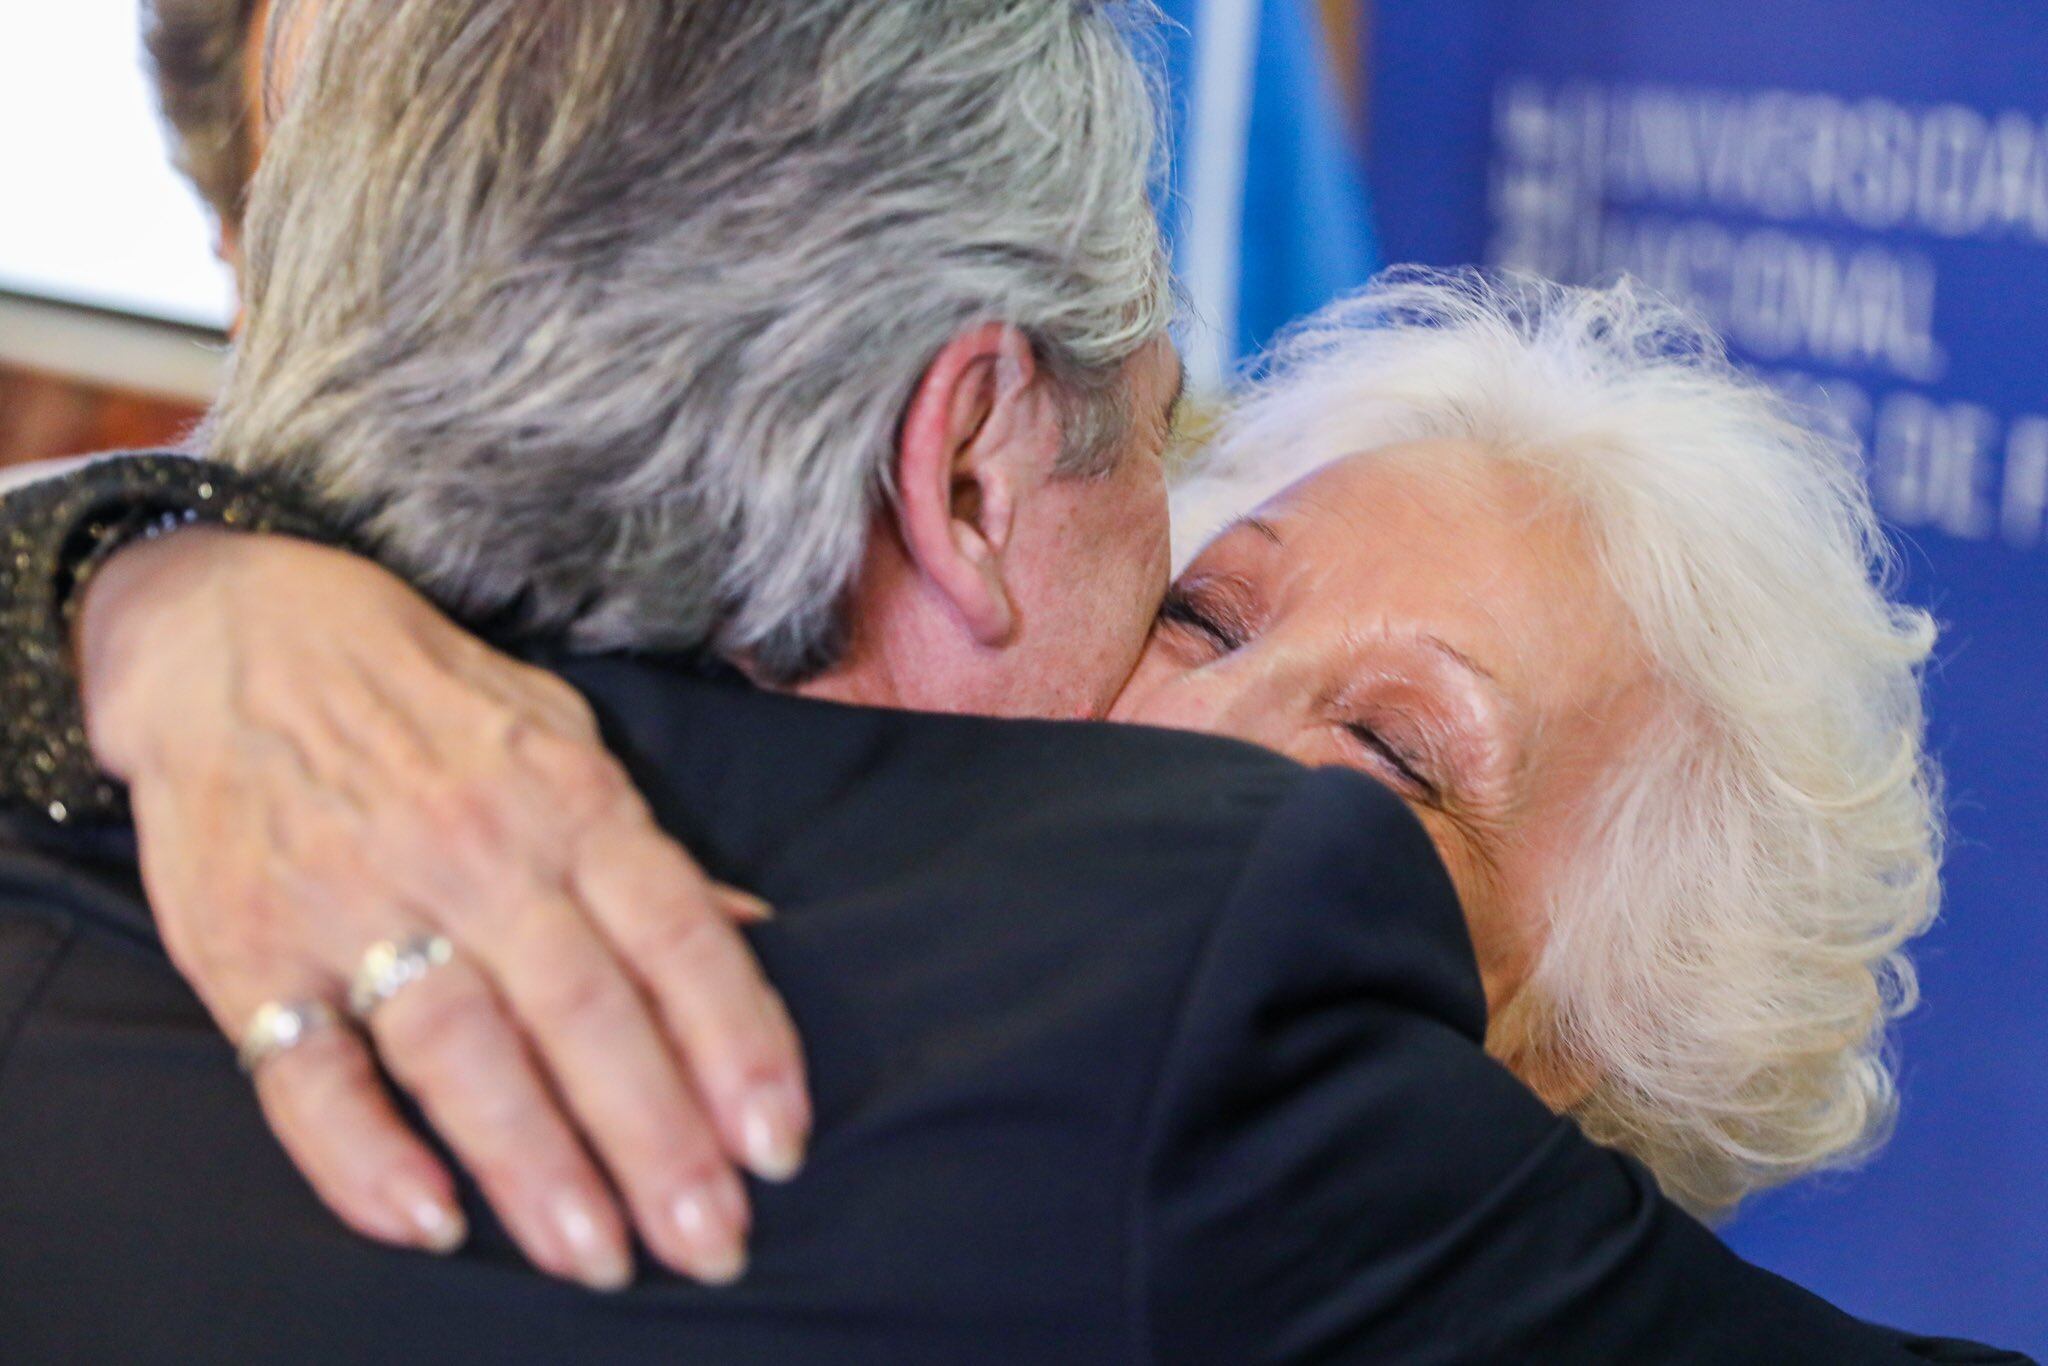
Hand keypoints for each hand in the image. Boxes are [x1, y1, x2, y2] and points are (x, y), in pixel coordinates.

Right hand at [76, 528, 809, 1289]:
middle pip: (582, 1010)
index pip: (673, 935)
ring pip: (461, 1049)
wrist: (237, 631)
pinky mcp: (247, 951)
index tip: (779, 1144)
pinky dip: (362, 1152)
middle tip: (709, 1240)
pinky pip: (305, 1073)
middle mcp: (472, 849)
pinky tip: (428, 1218)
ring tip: (596, 1256)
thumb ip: (648, 849)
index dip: (736, 1042)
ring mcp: (355, 899)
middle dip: (654, 1137)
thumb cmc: (430, 701)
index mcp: (568, 799)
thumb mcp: (562, 736)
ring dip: (534, 1162)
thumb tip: (750, 932)